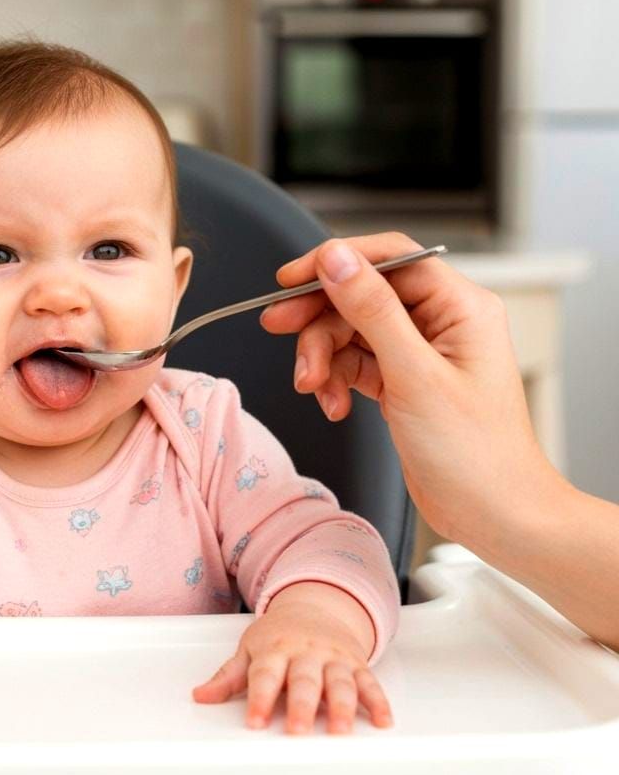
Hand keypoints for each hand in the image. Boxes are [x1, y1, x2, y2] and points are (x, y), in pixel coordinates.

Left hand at [192, 582, 391, 733]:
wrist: (314, 606)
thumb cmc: (277, 635)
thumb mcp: (249, 649)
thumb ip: (228, 676)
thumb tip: (200, 696)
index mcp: (275, 649)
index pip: (265, 676)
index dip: (260, 699)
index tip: (255, 722)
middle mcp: (306, 652)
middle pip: (304, 680)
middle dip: (302, 705)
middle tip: (298, 730)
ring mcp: (333, 657)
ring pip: (340, 682)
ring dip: (342, 707)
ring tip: (341, 730)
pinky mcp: (356, 664)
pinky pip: (370, 682)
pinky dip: (379, 701)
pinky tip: (383, 721)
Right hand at [259, 233, 557, 547]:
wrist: (494, 516)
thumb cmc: (477, 455)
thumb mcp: (414, 375)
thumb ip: (372, 310)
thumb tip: (338, 260)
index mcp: (460, 306)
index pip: (390, 258)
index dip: (337, 261)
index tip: (292, 278)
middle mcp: (441, 321)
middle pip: (361, 294)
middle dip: (318, 316)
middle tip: (279, 326)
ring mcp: (419, 351)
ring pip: (350, 329)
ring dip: (322, 356)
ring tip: (313, 386)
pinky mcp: (402, 379)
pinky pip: (353, 361)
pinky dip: (335, 379)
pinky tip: (333, 404)